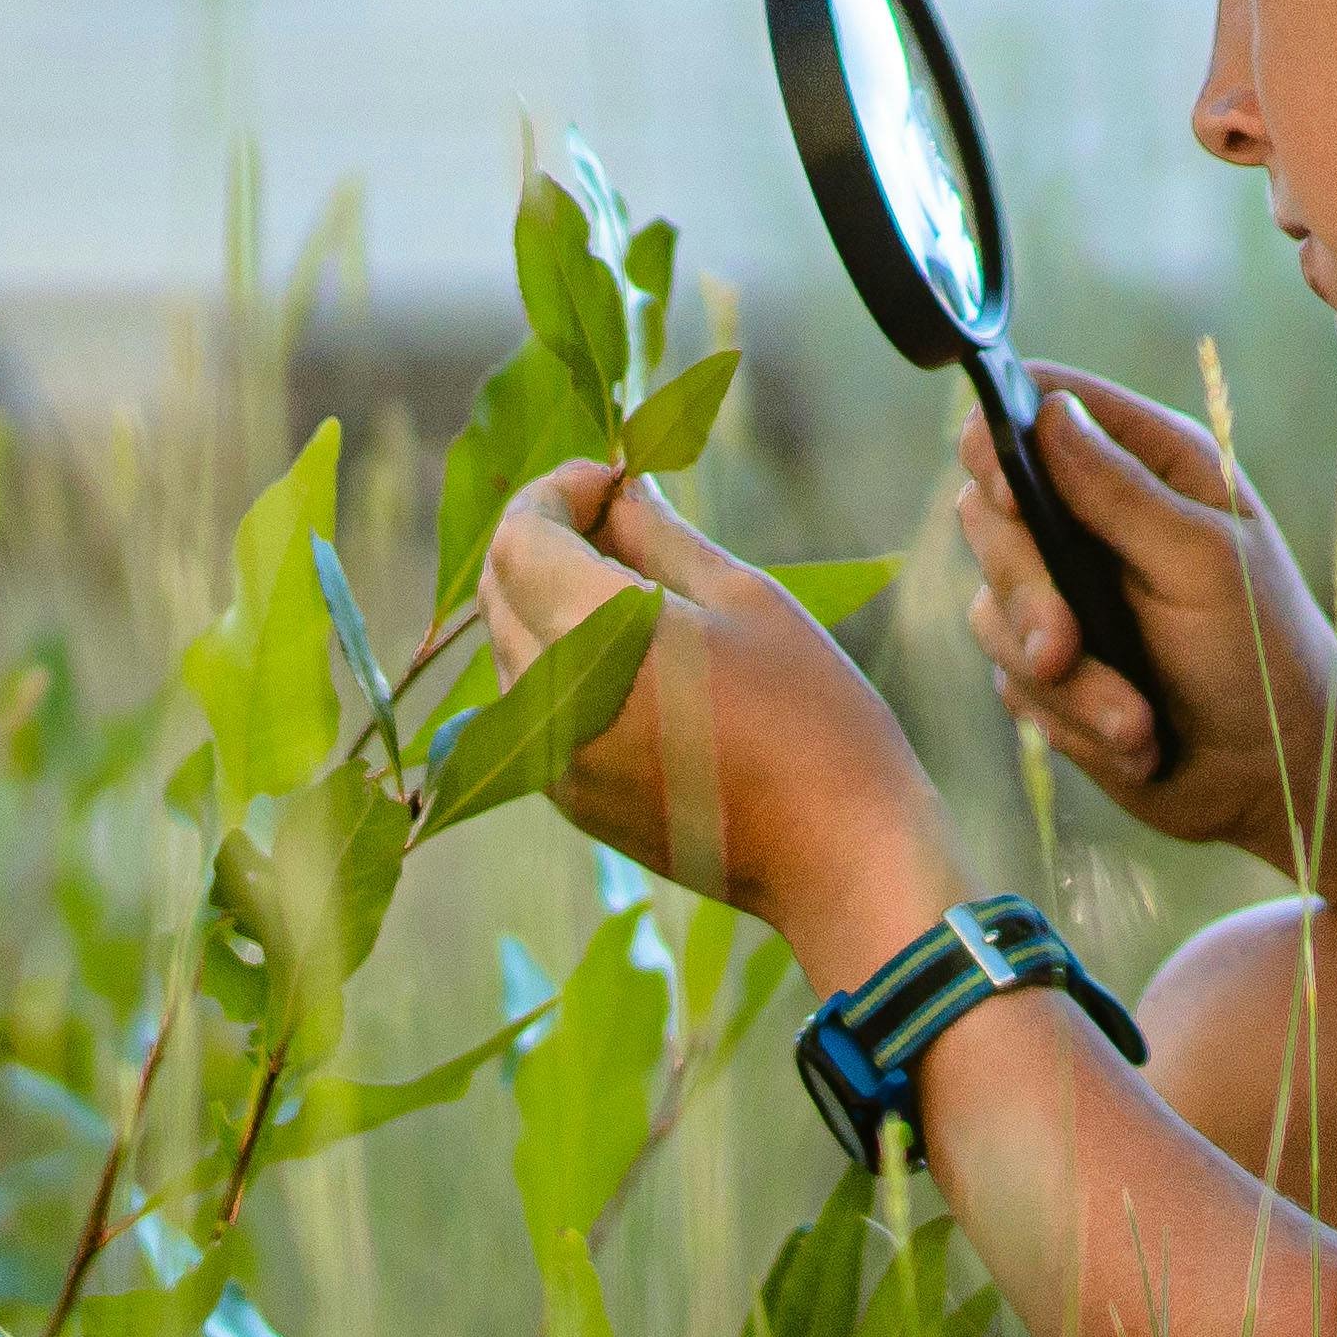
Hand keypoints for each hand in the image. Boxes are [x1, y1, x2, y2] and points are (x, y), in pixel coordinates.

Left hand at [477, 459, 952, 969]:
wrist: (835, 855)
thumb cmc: (811, 715)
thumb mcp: (744, 598)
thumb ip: (661, 536)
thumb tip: (619, 492)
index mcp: (592, 634)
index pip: (519, 534)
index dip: (558, 491)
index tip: (614, 480)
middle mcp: (548, 698)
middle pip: (501, 585)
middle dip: (548, 537)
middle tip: (623, 521)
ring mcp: (549, 758)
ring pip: (511, 645)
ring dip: (552, 599)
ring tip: (641, 591)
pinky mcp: (566, 797)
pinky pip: (534, 705)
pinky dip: (564, 661)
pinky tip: (639, 659)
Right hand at [951, 372, 1336, 895]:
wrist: (1280, 774)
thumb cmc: (1264, 653)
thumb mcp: (1203, 561)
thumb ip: (1122, 490)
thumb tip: (1049, 410)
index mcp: (1149, 467)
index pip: (1038, 408)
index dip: (999, 436)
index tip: (1009, 493)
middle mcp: (1096, 522)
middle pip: (988, 514)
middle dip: (1024, 590)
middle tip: (1064, 649)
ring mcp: (1066, 596)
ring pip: (991, 611)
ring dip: (1064, 681)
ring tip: (1136, 724)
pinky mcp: (1052, 669)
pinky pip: (1011, 683)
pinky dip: (1070, 720)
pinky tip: (1135, 742)